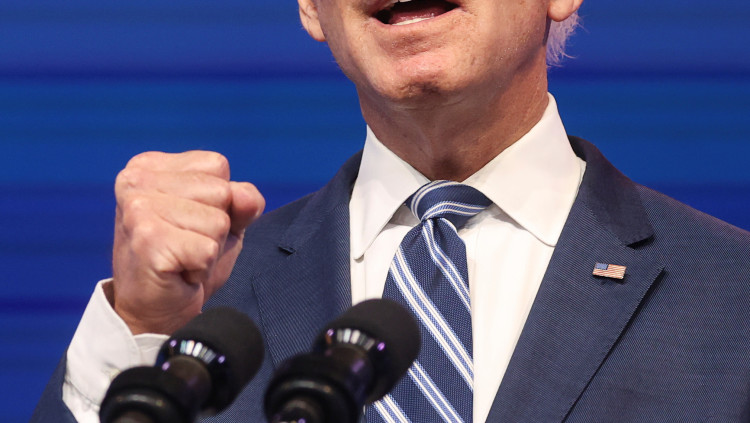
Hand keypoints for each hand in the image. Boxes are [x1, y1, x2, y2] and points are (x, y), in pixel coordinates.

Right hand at [110, 151, 264, 334]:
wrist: (155, 311)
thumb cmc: (186, 261)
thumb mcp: (224, 221)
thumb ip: (243, 201)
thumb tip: (246, 196)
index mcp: (149, 166)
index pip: (217, 165)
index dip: (219, 202)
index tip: (190, 224)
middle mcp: (136, 180)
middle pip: (221, 191)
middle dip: (216, 227)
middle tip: (186, 245)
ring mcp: (139, 209)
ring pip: (218, 222)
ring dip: (209, 249)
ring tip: (182, 258)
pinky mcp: (148, 239)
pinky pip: (209, 249)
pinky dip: (202, 268)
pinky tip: (178, 272)